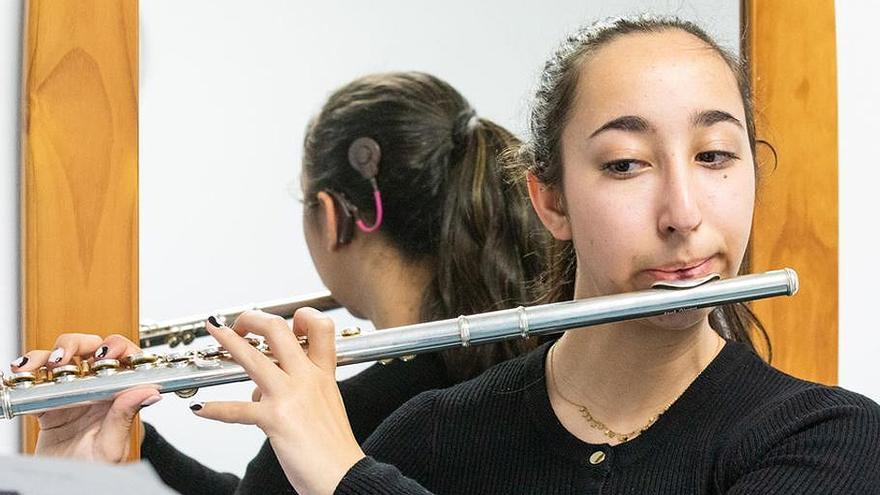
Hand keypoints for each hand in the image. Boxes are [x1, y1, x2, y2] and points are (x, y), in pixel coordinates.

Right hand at [10, 334, 160, 461]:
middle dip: (78, 344)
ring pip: (62, 359)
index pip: (125, 358)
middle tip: (64, 356)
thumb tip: (148, 391)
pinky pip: (37, 381)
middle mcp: (97, 389)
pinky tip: (23, 373)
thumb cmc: (97, 467)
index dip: (118, 347)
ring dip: (49, 354)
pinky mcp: (47, 403)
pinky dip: (28, 372)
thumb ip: (125, 416)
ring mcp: (71, 393)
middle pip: (91, 349)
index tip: (108, 352)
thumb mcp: (113, 445)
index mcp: (118, 394)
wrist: (69, 488)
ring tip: (42, 365)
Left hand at [194, 308, 363, 494]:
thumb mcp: (326, 406)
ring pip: (254, 358)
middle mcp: (307, 379)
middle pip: (279, 330)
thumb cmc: (334, 449)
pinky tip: (201, 409)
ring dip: (228, 342)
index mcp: (323, 374)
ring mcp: (291, 396)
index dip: (302, 317)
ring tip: (214, 331)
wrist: (345, 477)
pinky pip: (238, 411)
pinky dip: (216, 410)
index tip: (286, 321)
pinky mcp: (275, 420)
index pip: (321, 327)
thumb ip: (294, 390)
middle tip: (240, 321)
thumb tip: (262, 389)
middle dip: (253, 319)